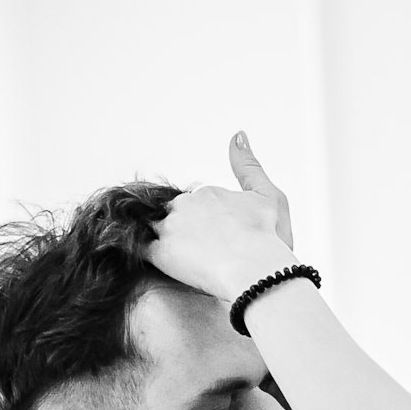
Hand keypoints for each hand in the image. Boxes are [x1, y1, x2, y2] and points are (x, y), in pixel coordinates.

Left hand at [150, 132, 293, 300]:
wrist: (259, 274)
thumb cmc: (269, 241)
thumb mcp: (270, 196)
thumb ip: (249, 165)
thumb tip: (237, 135)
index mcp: (208, 193)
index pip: (198, 205)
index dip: (208, 224)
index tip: (220, 241)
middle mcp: (185, 205)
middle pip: (175, 215)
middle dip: (185, 232)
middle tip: (204, 256)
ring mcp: (170, 228)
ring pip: (155, 228)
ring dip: (164, 240)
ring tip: (183, 262)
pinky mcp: (159, 253)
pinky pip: (141, 248)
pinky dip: (145, 252)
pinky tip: (159, 264)